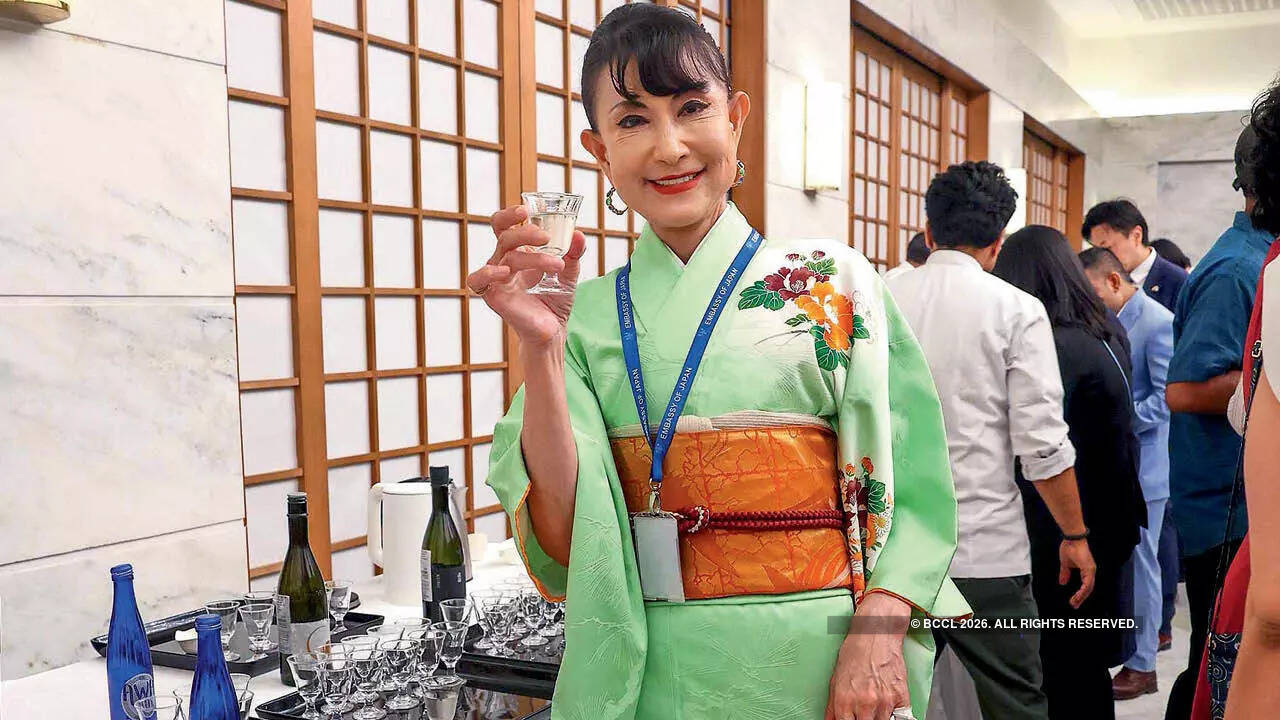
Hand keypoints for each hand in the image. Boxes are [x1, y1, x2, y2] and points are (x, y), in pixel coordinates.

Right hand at [466, 205, 587, 352]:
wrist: (553, 331)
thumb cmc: (555, 301)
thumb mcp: (568, 274)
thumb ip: (573, 254)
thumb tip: (578, 235)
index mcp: (518, 251)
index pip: (506, 225)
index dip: (511, 215)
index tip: (526, 209)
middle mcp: (504, 261)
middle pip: (504, 235)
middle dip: (524, 231)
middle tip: (545, 236)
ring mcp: (497, 278)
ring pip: (506, 256)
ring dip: (533, 257)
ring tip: (557, 264)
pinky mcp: (493, 296)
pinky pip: (478, 280)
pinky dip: (487, 273)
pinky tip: (504, 271)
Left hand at [825, 592, 910, 719]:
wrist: (876, 633)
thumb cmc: (855, 653)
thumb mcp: (835, 680)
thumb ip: (832, 707)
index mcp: (844, 701)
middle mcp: (864, 704)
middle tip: (864, 713)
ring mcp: (884, 702)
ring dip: (877, 718)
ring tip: (874, 709)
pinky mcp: (901, 697)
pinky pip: (902, 719)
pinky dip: (896, 718)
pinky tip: (889, 711)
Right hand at [1058, 539, 1095, 607]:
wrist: (1072, 538)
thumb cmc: (1070, 547)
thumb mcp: (1066, 564)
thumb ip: (1065, 573)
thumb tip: (1063, 582)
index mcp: (1086, 570)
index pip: (1085, 585)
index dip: (1080, 594)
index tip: (1074, 601)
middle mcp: (1091, 571)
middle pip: (1088, 589)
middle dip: (1081, 598)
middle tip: (1074, 606)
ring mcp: (1091, 570)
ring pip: (1089, 588)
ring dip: (1081, 597)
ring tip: (1074, 603)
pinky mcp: (1089, 569)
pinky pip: (1087, 584)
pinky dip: (1083, 591)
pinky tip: (1078, 596)